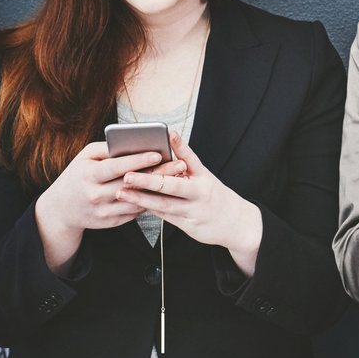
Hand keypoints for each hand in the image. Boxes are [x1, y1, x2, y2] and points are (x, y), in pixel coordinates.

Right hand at [33, 141, 167, 270]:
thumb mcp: (85, 157)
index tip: (158, 153)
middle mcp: (96, 194)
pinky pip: (134, 211)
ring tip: (178, 178)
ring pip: (137, 200)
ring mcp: (103, 211)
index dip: (138, 160)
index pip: (117, 167)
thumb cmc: (77, 175)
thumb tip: (132, 141)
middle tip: (180, 165)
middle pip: (132, 184)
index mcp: (89, 175)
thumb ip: (107, 149)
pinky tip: (164, 191)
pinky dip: (150, 201)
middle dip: (157, 174)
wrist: (61, 209)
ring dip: (159, 189)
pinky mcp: (110, 222)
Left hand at [122, 132, 264, 274]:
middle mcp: (199, 192)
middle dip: (148, 180)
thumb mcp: (205, 178)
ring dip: (141, 198)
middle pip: (172, 184)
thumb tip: (161, 154)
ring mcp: (193, 209)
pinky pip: (164, 215)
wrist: (236, 223)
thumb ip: (185, 167)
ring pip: (164, 203)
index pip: (191, 157)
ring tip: (122, 192)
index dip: (180, 145)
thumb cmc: (213, 195)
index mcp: (204, 176)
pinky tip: (132, 204)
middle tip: (128, 175)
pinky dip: (148, 208)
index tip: (169, 132)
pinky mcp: (188, 224)